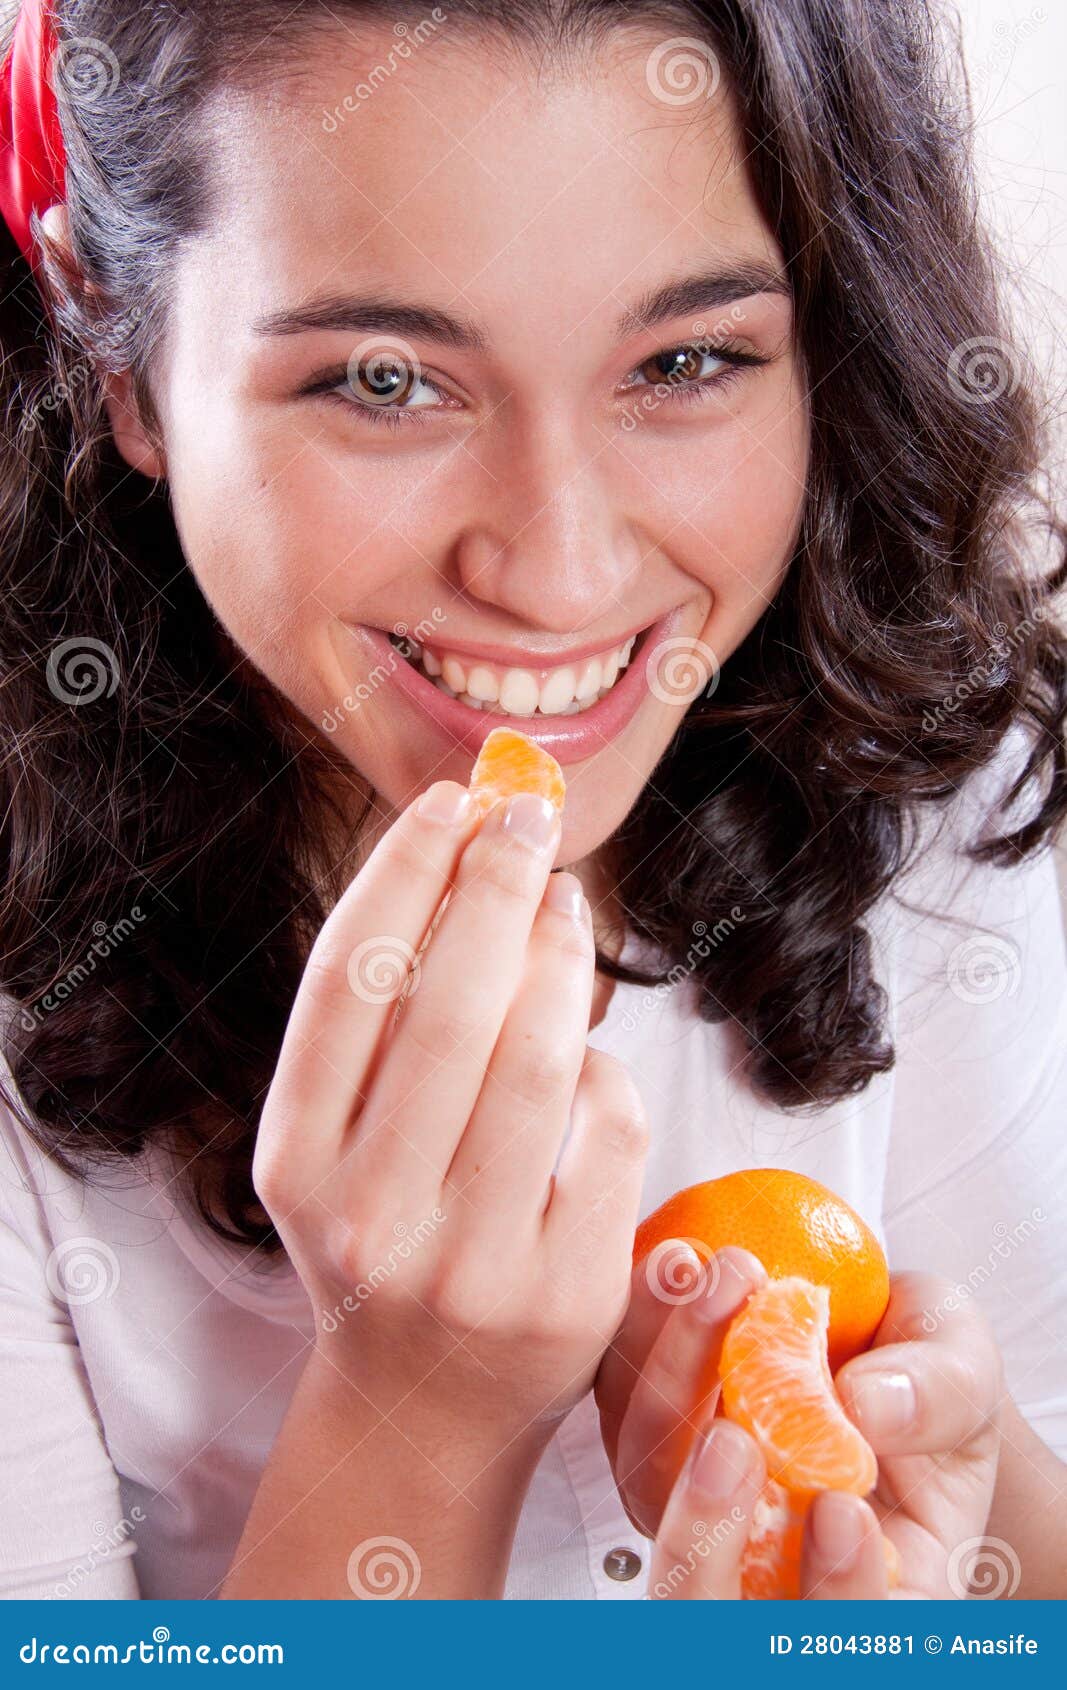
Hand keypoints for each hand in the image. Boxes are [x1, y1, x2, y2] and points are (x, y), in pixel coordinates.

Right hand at [252, 780, 649, 1474]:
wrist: (423, 1406)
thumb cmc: (387, 1235)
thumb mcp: (337, 1147)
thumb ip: (380, 1029)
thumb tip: (464, 862)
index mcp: (294, 1163)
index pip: (348, 985)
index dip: (403, 874)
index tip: (451, 804)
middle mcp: (370, 1215)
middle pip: (451, 1009)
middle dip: (497, 889)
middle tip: (526, 822)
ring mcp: (472, 1263)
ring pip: (540, 1060)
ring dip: (562, 956)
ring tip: (564, 905)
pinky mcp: (568, 1293)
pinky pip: (609, 1127)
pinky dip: (605, 1063)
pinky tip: (585, 1045)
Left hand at [597, 1247, 1003, 1597]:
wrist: (872, 1332)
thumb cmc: (928, 1374)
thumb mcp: (963, 1369)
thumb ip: (937, 1393)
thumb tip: (868, 1403)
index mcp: (873, 1580)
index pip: (849, 1630)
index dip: (837, 1593)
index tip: (841, 1512)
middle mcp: (765, 1562)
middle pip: (710, 1597)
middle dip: (707, 1525)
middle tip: (732, 1434)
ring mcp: (692, 1501)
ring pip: (647, 1485)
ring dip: (668, 1384)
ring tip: (710, 1283)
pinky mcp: (647, 1430)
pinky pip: (614, 1400)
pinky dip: (637, 1331)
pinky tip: (675, 1266)